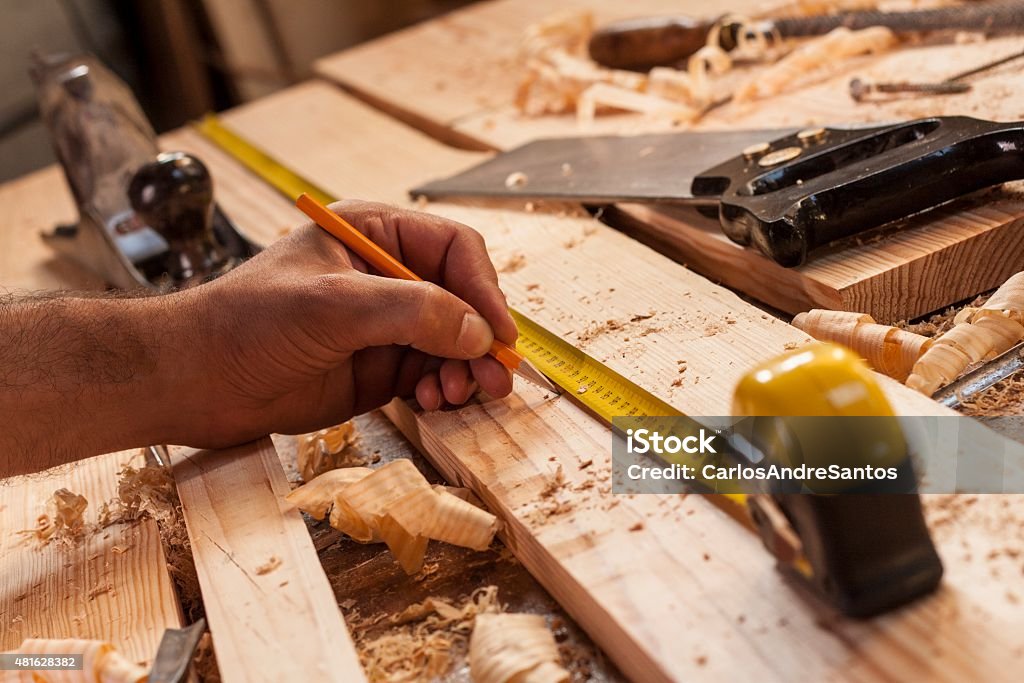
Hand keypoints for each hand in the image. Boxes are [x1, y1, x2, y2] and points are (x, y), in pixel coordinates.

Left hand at [180, 200, 517, 446]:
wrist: (196, 380)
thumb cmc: (248, 323)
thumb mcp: (333, 305)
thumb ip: (411, 311)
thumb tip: (477, 333)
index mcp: (374, 235)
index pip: (453, 250)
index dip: (482, 289)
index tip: (498, 333)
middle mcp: (386, 277)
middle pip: (462, 300)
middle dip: (481, 338)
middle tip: (495, 376)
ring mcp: (384, 325)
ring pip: (452, 342)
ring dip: (465, 369)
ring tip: (459, 394)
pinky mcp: (378, 368)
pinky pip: (431, 374)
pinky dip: (442, 388)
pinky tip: (433, 402)